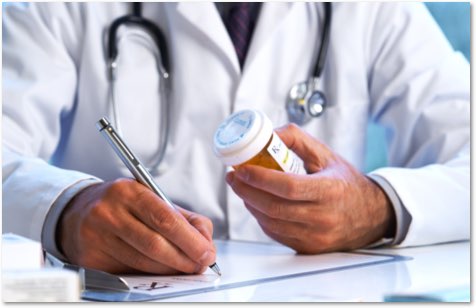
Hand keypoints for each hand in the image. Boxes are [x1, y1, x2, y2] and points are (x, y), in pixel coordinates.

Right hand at [57, 178, 215, 273]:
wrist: (78, 211)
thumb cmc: (121, 205)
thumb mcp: (151, 198)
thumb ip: (183, 217)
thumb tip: (205, 240)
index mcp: (129, 192)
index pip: (165, 219)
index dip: (190, 240)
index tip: (207, 252)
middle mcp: (110, 212)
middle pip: (155, 244)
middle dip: (184, 259)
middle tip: (200, 265)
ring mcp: (97, 237)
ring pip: (143, 263)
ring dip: (170, 270)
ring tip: (184, 268)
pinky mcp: (91, 258)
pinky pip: (128, 273)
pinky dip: (150, 275)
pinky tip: (160, 271)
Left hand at [226, 124, 395, 253]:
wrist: (371, 215)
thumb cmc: (346, 183)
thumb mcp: (327, 155)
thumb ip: (297, 140)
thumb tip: (269, 134)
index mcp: (330, 190)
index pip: (288, 187)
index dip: (259, 178)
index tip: (241, 169)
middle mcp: (323, 217)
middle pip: (273, 207)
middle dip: (246, 191)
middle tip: (234, 177)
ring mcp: (315, 236)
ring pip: (271, 222)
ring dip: (250, 204)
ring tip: (242, 188)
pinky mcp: (308, 248)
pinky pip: (276, 233)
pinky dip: (261, 218)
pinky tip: (257, 204)